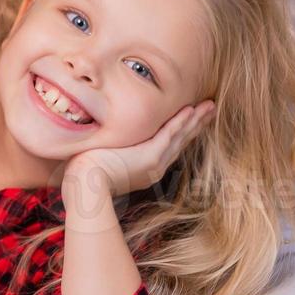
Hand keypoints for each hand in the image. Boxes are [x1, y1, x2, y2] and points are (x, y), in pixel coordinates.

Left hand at [66, 100, 215, 199]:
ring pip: (179, 136)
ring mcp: (154, 162)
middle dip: (196, 124)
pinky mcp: (149, 157)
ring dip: (195, 120)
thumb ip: (107, 155)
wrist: (84, 188)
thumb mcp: (100, 162)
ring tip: (209, 106)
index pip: (168, 146)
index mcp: (143, 169)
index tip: (193, 118)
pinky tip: (191, 110)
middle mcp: (154, 167)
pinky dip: (180, 122)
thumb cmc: (84, 178)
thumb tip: (98, 146)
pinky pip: (169, 135)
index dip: (182, 131)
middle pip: (180, 140)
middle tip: (210, 109)